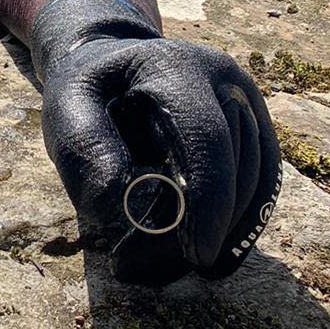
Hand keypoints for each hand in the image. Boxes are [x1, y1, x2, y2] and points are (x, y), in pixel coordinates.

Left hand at [40, 37, 281, 285]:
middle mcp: (222, 78)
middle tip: (160, 268)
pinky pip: (263, 180)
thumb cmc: (87, 91)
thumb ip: (86, 150)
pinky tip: (215, 253)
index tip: (196, 254)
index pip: (207, 139)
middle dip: (209, 227)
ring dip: (226, 231)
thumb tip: (119, 204)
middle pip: (237, 166)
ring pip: (257, 179)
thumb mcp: (67, 109)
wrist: (111, 60)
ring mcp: (246, 98)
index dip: (208, 201)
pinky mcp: (254, 123)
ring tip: (174, 264)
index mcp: (174, 67)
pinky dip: (242, 222)